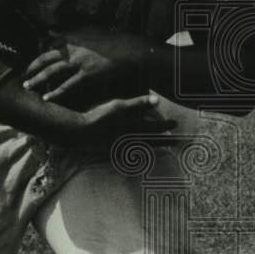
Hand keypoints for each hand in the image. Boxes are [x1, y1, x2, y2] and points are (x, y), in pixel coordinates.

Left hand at [22, 27, 145, 102]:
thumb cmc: (111, 39)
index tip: (33, 61)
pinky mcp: (87, 75)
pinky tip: (47, 98)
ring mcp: (79, 62)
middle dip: (32, 67)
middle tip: (23, 75)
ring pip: (52, 71)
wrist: (128, 49)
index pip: (48, 44)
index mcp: (72, 36)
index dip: (39, 53)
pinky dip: (55, 92)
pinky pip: (67, 86)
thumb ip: (68, 32)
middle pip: (45, 58)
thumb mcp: (88, 29)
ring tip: (28, 86)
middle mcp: (72, 48)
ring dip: (38, 80)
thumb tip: (50, 30)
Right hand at [60, 94, 175, 150]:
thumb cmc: (99, 116)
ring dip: (152, 146)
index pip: (154, 127)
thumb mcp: (119, 106)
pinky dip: (136, 152)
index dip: (166, 125)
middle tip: (176, 142)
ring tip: (160, 146)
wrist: (78, 133)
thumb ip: (138, 104)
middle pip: (151, 141)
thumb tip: (157, 100)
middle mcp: (129, 140)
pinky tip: (137, 151)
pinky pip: (128, 153)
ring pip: (140, 148)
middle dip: (164, 141)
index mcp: (133, 129)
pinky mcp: (110, 150)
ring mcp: (120, 147)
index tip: (176, 124)